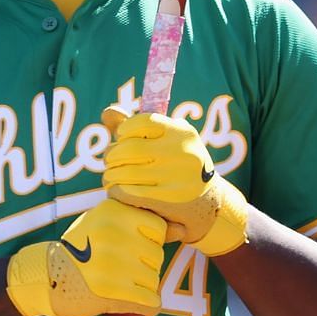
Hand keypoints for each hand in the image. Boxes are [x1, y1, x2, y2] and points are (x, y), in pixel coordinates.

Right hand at [6, 199, 165, 315]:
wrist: (45, 277)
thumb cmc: (82, 250)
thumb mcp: (107, 226)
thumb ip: (144, 225)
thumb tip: (184, 229)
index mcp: (111, 212)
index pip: (157, 228)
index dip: (145, 241)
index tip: (122, 246)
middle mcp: (112, 233)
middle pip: (156, 256)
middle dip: (141, 266)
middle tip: (112, 267)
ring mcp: (112, 262)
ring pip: (153, 280)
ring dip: (139, 286)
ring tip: (112, 282)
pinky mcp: (112, 290)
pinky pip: (151, 301)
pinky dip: (143, 306)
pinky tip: (122, 299)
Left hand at [101, 107, 248, 255]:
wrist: (209, 203)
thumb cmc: (179, 165)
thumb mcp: (168, 140)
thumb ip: (136, 126)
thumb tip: (108, 112)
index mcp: (183, 133)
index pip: (144, 121)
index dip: (125, 129)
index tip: (120, 137)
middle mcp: (183, 152)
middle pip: (129, 148)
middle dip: (112, 155)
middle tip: (110, 161)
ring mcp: (178, 176)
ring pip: (126, 172)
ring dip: (111, 174)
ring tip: (111, 176)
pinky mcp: (169, 199)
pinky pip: (129, 191)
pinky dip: (117, 190)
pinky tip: (118, 190)